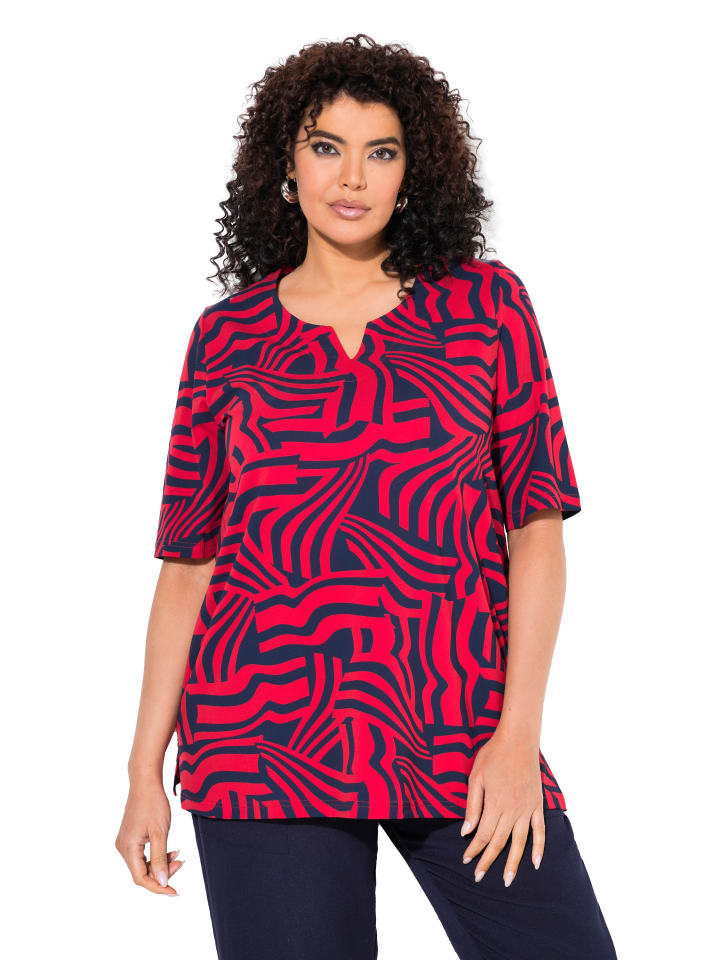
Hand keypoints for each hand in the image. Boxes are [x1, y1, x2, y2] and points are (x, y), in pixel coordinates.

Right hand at [115, 779, 183, 895]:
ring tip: (178, 856)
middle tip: (181, 862)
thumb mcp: (160, 832)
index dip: (158, 887)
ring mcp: (125, 843)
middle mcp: (123, 848)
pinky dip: (157, 855)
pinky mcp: (130, 838)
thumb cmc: (153, 804)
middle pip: (142, 872)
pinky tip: (170, 850)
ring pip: (143, 864)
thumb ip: (160, 858)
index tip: (175, 892)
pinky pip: (143, 854)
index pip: (141, 878)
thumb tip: (162, 882)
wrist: (145, 783)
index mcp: (128, 848)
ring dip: (161, 864)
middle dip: (162, 873)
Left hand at [460, 729, 544, 886]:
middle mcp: (512, 810)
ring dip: (513, 862)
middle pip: (499, 842)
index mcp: (495, 804)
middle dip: (488, 861)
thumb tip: (466, 831)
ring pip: (520, 842)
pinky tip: (535, 862)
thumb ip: (473, 806)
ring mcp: (527, 809)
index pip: (483, 834)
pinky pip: (540, 830)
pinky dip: (539, 847)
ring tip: (507, 880)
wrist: (518, 740)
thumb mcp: (476, 777)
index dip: (474, 850)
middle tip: (479, 877)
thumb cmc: (493, 756)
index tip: (467, 861)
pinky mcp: (538, 805)